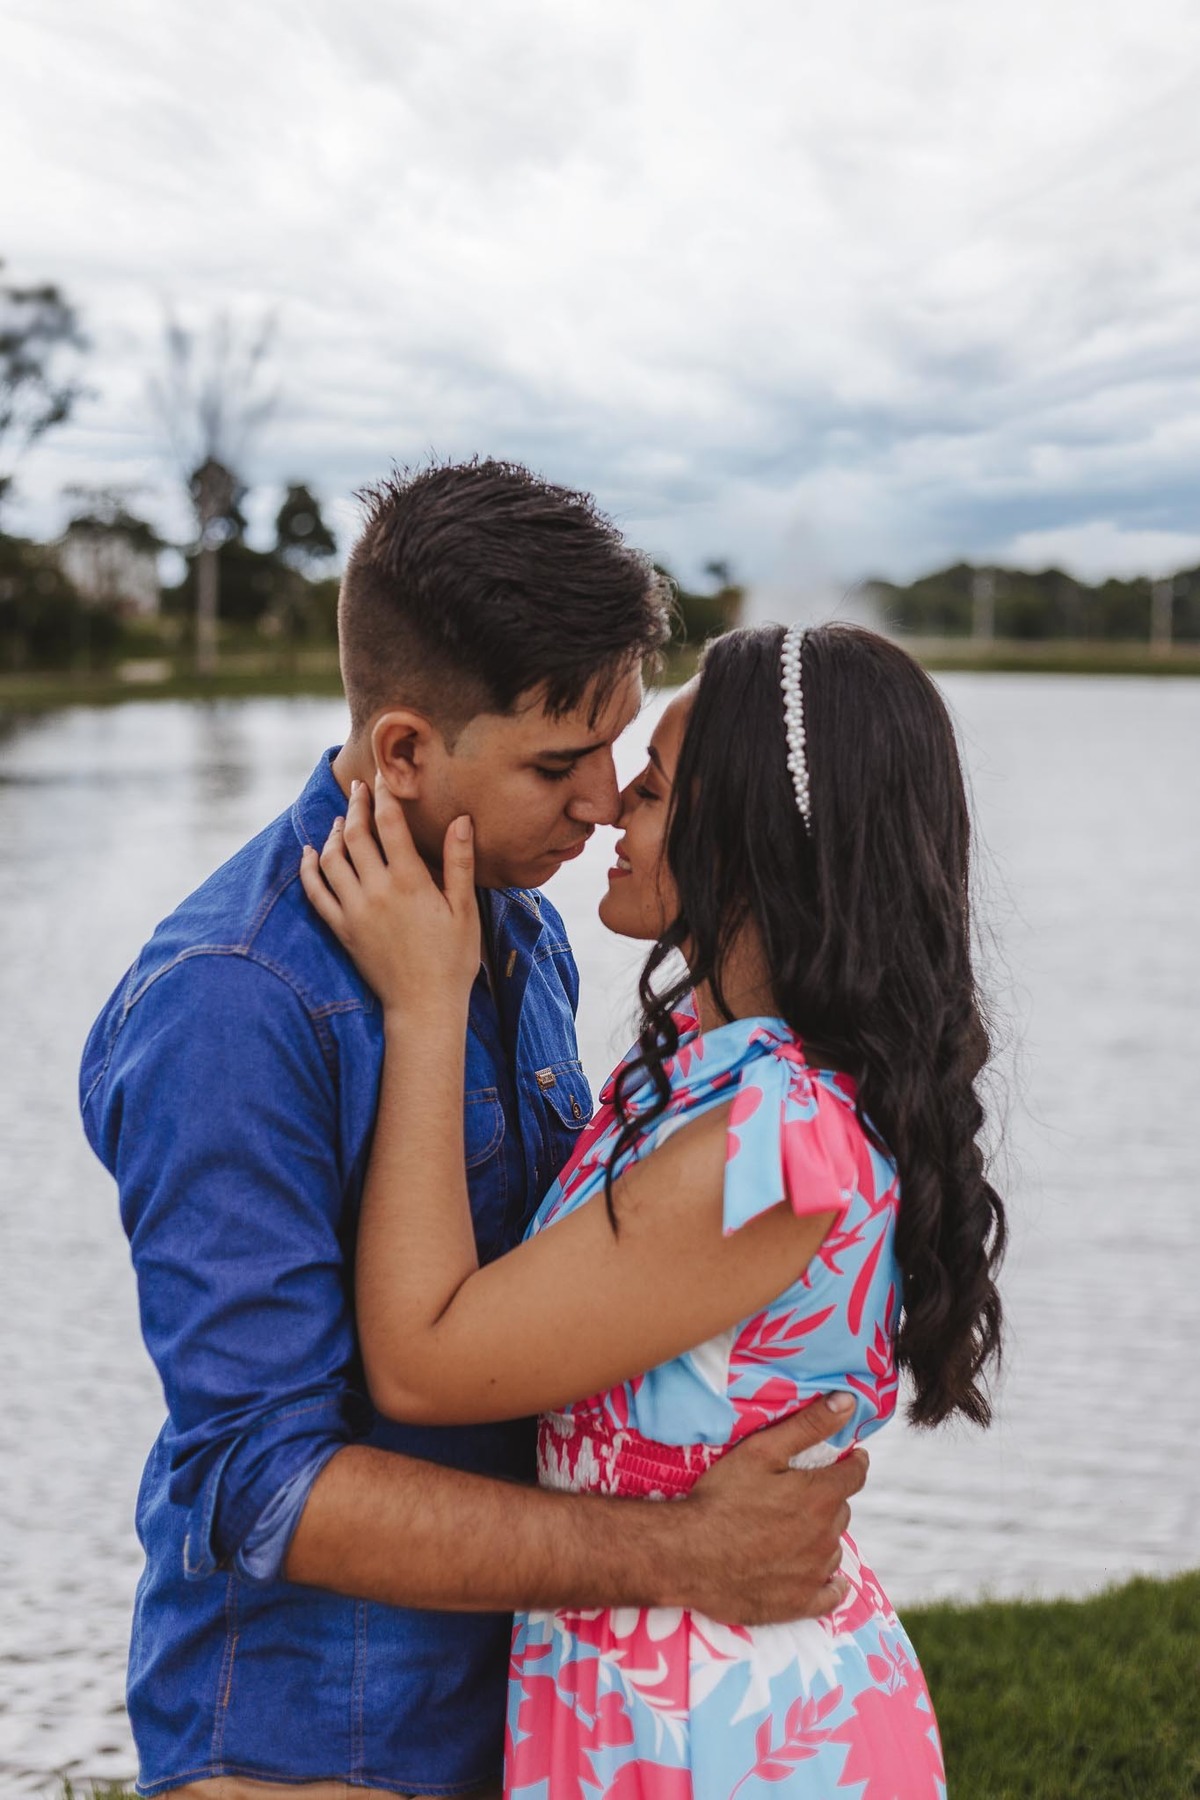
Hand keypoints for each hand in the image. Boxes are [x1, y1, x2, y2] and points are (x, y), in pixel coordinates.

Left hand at [300, 774, 478, 1023]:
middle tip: (358, 789)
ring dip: (333, 833)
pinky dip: (309, 869)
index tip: (381, 778)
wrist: (423, 1005)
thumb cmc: (452, 959)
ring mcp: (354, 911)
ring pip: (331, 860)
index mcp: (410, 882)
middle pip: (354, 836)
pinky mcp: (342, 930)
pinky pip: (316, 893)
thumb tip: (460, 820)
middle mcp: (376, 892)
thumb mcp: (465, 909)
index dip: (383, 796)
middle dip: (354, 807)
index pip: (388, 825)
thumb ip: (460, 862)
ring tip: (340, 819)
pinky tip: (309, 853)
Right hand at [670, 1395, 867, 1624]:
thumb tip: (847, 1402)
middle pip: (840, 1511)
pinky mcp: (798, 1604)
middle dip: (829, 1499)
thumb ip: (808, 1426)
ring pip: (832, 1548)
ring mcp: (813, 1574)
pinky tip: (821, 1578)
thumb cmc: (721, 1497)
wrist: (687, 1555)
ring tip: (795, 1530)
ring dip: (822, 1536)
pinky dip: (829, 1584)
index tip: (850, 1458)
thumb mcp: (761, 1451)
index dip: (853, 1463)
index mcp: (820, 1497)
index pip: (854, 1475)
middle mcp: (825, 1537)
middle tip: (803, 1493)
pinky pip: (829, 1595)